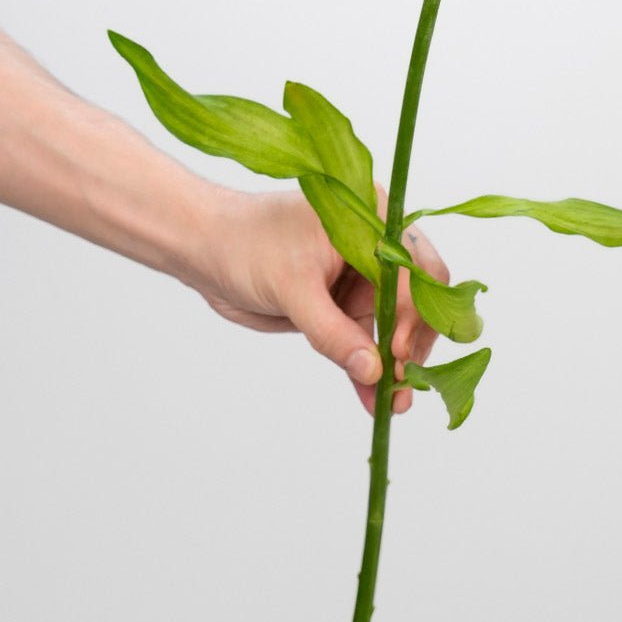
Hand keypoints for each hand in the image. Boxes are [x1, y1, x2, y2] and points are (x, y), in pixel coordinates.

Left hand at [191, 187, 449, 414]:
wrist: (204, 250)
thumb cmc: (244, 245)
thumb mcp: (291, 287)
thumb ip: (333, 332)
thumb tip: (374, 370)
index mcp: (372, 219)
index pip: (412, 270)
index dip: (412, 313)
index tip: (397, 353)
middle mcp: (375, 245)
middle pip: (416, 298)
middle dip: (411, 342)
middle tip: (402, 384)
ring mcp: (360, 277)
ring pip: (394, 326)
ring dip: (394, 364)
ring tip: (392, 402)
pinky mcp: (343, 306)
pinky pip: (367, 341)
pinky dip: (370, 367)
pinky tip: (375, 398)